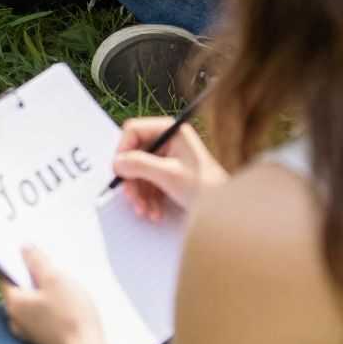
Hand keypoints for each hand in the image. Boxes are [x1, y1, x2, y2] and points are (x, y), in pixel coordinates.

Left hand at [0, 247, 105, 343]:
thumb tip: (24, 249)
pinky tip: (64, 304)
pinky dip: (47, 307)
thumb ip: (37, 262)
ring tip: (61, 285)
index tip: (26, 250)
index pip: (5, 275)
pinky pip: (39, 316)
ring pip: (30, 303)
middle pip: (19, 289)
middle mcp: (15, 319)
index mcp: (13, 303)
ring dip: (42, 292)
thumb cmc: (70, 318)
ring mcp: (28, 332)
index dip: (15, 260)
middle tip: (49, 266)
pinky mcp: (41, 340)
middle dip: (31, 276)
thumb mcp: (54, 280)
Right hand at [111, 117, 225, 222]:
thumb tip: (117, 162)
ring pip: (140, 172)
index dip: (123, 150)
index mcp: (170, 131)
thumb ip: (140, 165)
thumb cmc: (204, 188)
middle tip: (132, 199)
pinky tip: (155, 212)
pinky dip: (149, 199)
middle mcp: (168, 140)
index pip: (134, 130)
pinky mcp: (169, 174)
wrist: (225, 211)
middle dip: (133, 180)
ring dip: (140, 194)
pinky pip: (149, 183)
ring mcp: (168, 157)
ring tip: (145, 212)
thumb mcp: (169, 175)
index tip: (119, 171)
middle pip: (135, 154)